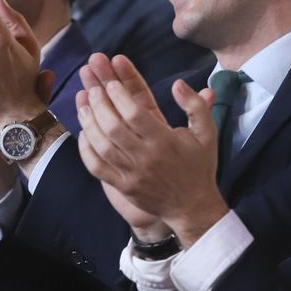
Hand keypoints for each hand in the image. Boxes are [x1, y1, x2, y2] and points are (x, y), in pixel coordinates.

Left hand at [73, 53, 227, 245]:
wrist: (192, 207)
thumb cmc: (198, 166)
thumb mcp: (207, 133)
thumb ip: (196, 105)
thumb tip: (178, 84)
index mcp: (165, 141)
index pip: (135, 113)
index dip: (119, 95)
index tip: (111, 83)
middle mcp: (146, 157)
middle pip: (113, 127)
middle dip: (99, 104)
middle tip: (93, 89)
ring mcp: (132, 174)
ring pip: (102, 146)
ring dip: (89, 123)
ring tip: (83, 106)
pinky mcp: (123, 186)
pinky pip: (97, 167)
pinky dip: (86, 150)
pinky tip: (84, 134)